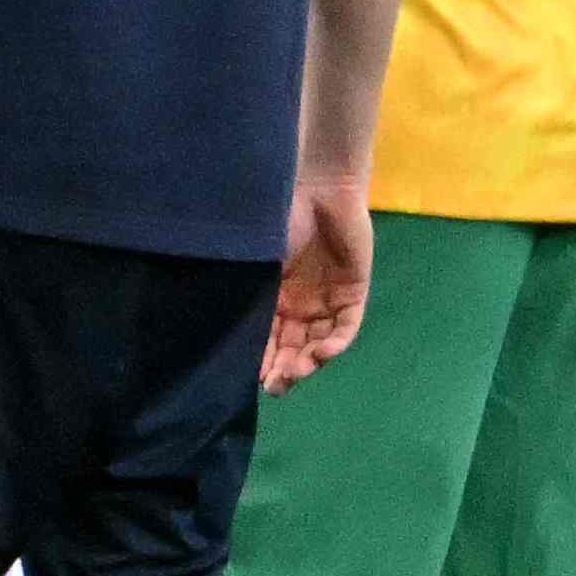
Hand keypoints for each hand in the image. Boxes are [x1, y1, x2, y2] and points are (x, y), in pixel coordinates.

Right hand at [268, 173, 372, 387]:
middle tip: (274, 387)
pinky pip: (346, 327)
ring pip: (318, 342)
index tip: (250, 379)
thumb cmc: (277, 217)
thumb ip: (251, 292)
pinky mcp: (353, 294)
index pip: (267, 336)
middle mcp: (300, 303)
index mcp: (273, 294)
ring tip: (293, 376)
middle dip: (283, 368)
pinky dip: (334, 343)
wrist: (317, 188)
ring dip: (306, 362)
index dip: (260, 359)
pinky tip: (321, 354)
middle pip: (292, 345)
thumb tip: (222, 329)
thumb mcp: (256, 259)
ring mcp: (327, 300)